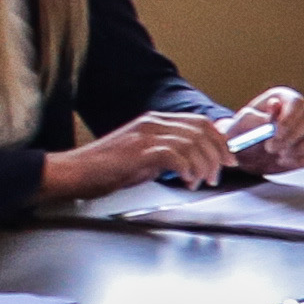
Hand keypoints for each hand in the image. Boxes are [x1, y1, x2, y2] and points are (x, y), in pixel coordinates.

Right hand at [44, 108, 233, 198]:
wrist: (74, 172)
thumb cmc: (104, 169)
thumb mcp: (144, 159)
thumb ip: (167, 156)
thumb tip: (191, 164)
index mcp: (155, 121)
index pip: (199, 122)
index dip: (219, 140)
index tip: (228, 158)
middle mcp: (153, 123)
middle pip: (202, 129)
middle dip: (218, 153)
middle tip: (220, 173)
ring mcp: (145, 135)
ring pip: (192, 142)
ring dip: (204, 164)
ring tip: (202, 181)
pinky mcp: (139, 151)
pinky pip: (176, 155)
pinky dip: (187, 169)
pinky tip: (186, 181)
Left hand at [233, 87, 303, 174]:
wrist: (243, 153)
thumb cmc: (240, 134)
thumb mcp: (241, 124)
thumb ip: (258, 114)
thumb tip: (274, 106)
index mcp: (283, 99)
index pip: (298, 102)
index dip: (290, 118)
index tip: (276, 133)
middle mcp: (300, 111)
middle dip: (291, 137)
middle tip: (271, 148)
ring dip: (301, 148)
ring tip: (280, 155)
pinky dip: (303, 160)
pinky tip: (284, 161)